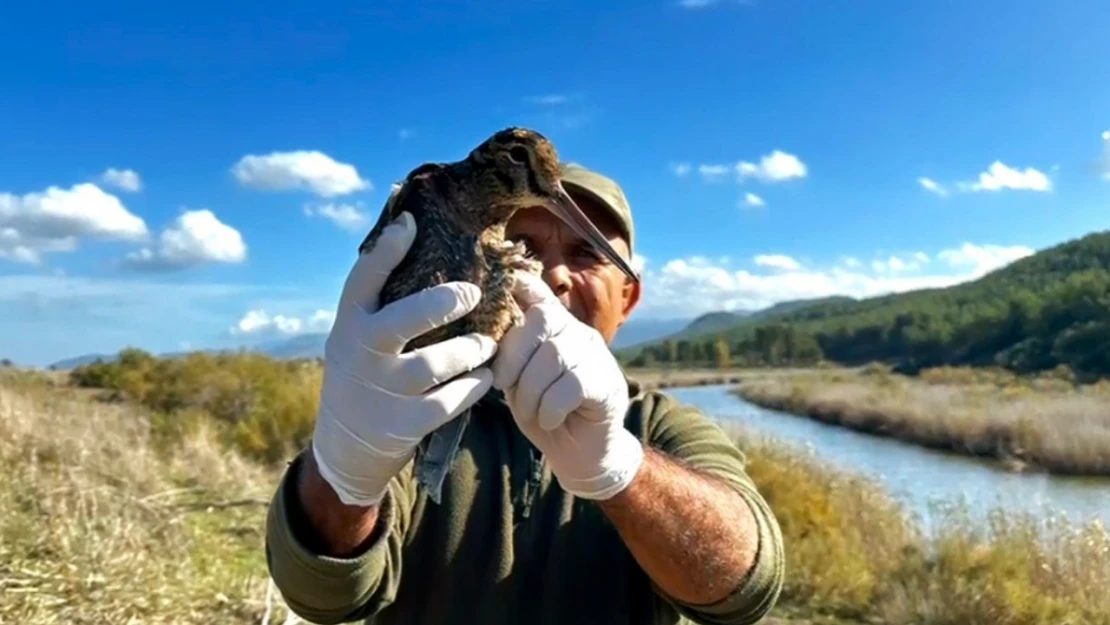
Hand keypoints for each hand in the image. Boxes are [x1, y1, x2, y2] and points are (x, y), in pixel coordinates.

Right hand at [310, 211, 496, 506]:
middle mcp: (361, 353)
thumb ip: (379, 304)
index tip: (411, 223)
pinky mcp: (403, 424)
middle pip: (405, 319)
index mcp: (349, 325)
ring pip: (436, 363)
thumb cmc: (364, 376)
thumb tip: (410, 236)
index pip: (362, 280)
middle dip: (443, 302)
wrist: (345, 448)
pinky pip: (449, 401)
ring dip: (470, 350)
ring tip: (488, 344)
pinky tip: (486, 378)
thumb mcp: (357, 338)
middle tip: (473, 294)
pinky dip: (472, 387)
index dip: (386, 249)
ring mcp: (381, 390)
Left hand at [490, 271, 643, 500]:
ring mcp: (596, 356)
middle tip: (502, 386)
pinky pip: (571, 385)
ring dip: (530, 389)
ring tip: (529, 411)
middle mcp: (577, 333)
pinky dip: (550, 407)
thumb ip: (510, 356)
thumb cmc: (544, 414)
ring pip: (554, 355)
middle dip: (513, 355)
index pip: (539, 294)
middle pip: (542, 321)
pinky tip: (550, 419)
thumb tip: (484, 336)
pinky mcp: (607, 383)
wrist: (581, 455)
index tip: (504, 282)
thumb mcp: (519, 382)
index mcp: (553, 329)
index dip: (521, 284)